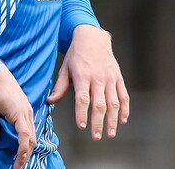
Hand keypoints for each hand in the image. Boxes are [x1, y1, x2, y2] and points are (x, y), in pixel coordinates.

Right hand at [0, 61, 35, 168]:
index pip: (27, 133)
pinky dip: (23, 149)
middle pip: (31, 139)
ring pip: (30, 140)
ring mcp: (25, 114)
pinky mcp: (20, 115)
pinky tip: (18, 159)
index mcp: (22, 111)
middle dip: (26, 154)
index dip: (24, 147)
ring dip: (25, 155)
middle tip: (19, 166)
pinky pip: (24, 136)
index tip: (19, 158)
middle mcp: (27, 113)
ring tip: (18, 167)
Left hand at [47, 25, 128, 139]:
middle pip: (100, 104)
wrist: (93, 38)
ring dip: (113, 119)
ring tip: (110, 133)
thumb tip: (50, 101)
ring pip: (114, 102)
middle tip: (96, 136)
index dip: (82, 113)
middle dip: (98, 122)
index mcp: (82, 76)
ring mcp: (110, 78)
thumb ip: (60, 87)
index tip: (81, 126)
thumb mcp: (65, 68)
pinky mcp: (118, 78)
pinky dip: (125, 109)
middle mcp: (98, 78)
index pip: (82, 99)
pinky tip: (122, 120)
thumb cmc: (77, 54)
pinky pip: (124, 95)